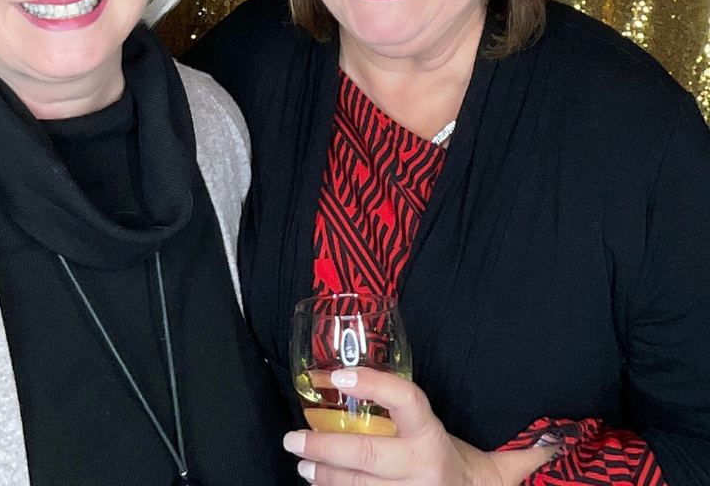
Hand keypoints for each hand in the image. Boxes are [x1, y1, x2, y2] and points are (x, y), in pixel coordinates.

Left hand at [283, 368, 553, 485]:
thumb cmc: (476, 485)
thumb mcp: (498, 466)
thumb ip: (522, 447)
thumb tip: (555, 430)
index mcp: (436, 441)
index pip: (404, 399)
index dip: (372, 383)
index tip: (337, 374)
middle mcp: (421, 470)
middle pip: (365, 454)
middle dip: (323, 446)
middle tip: (293, 438)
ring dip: (323, 477)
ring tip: (302, 463)